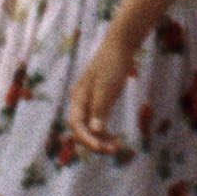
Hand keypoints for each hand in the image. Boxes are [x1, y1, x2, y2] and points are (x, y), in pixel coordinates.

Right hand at [64, 38, 135, 158]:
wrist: (120, 45)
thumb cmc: (112, 64)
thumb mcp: (107, 87)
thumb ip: (100, 108)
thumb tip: (94, 130)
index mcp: (78, 97)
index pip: (76, 124)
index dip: (86, 139)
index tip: (101, 148)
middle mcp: (80, 101)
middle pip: (81, 129)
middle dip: (95, 142)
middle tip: (113, 150)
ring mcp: (88, 101)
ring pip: (90, 127)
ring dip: (101, 139)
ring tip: (117, 146)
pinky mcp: (98, 101)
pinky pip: (97, 121)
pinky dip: (105, 131)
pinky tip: (115, 138)